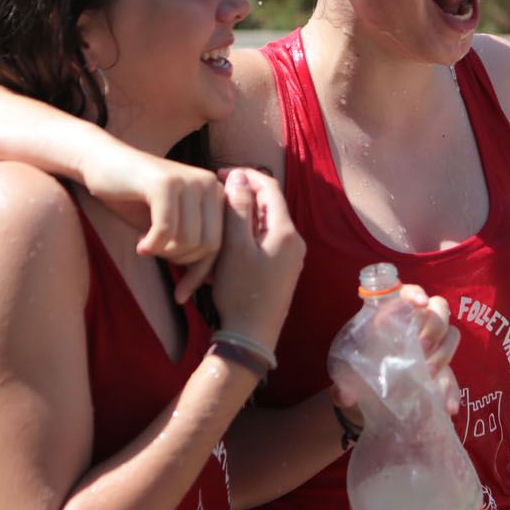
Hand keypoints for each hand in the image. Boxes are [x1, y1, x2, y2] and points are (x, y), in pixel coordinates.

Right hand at [78, 142, 225, 301]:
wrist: (103, 163)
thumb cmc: (137, 199)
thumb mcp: (171, 226)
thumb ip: (193, 245)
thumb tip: (212, 282)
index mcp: (215, 194)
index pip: (219, 245)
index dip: (200, 274)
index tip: (181, 295)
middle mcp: (208, 184)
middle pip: (206, 246)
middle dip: (180, 262)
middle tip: (157, 254)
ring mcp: (189, 181)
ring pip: (187, 240)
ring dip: (163, 252)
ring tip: (148, 244)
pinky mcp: (165, 183)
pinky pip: (166, 231)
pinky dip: (152, 244)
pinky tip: (140, 243)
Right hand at [211, 169, 304, 346]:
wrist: (252, 335)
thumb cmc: (241, 291)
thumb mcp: (234, 246)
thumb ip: (238, 209)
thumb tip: (239, 177)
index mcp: (286, 231)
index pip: (269, 187)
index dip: (244, 175)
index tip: (218, 174)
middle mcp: (295, 241)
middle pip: (269, 205)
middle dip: (242, 195)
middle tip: (214, 195)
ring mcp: (291, 258)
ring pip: (265, 224)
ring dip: (242, 216)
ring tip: (216, 217)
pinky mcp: (283, 271)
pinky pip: (265, 242)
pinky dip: (247, 235)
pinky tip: (227, 243)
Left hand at [329, 284, 461, 422]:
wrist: (368, 397)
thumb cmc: (358, 373)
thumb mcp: (347, 376)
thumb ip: (343, 385)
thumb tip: (345, 395)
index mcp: (391, 316)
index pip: (406, 293)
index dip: (415, 293)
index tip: (420, 303)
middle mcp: (416, 326)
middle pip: (438, 309)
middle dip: (434, 325)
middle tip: (422, 347)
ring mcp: (432, 347)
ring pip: (451, 335)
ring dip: (444, 352)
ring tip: (429, 373)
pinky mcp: (440, 370)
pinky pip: (453, 376)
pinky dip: (452, 390)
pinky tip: (449, 406)